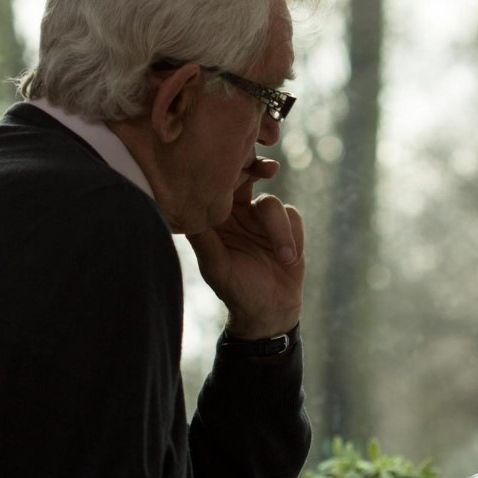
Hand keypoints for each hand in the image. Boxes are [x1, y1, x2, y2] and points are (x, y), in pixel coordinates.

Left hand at [187, 157, 304, 339]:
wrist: (270, 311)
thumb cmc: (237, 291)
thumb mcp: (216, 266)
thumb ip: (203, 238)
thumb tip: (184, 211)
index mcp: (217, 219)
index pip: (219, 185)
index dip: (228, 170)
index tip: (239, 167)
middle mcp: (239, 214)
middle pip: (248, 178)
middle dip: (259, 170)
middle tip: (269, 167)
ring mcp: (264, 220)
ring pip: (272, 204)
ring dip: (280, 231)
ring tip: (286, 258)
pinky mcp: (288, 228)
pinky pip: (293, 216)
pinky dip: (293, 237)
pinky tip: (290, 259)